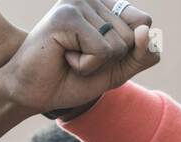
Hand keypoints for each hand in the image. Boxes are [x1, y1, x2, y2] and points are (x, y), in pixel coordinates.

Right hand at [0, 0, 157, 117]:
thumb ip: (142, 54)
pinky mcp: (67, 16)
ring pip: (117, 44)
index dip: (130, 50)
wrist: (34, 92)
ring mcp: (78, 2)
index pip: (144, 22)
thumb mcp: (118, 70)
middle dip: (110, 60)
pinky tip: (65, 57)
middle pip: (133, 35)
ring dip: (96, 64)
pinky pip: (101, 51)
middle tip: (80, 57)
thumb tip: (146, 31)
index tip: (99, 53)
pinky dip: (87, 66)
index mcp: (105, 5)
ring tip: (71, 56)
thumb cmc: (73, 79)